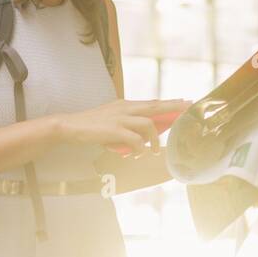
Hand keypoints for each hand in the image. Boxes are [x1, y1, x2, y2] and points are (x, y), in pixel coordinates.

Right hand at [55, 98, 192, 157]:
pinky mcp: (114, 130)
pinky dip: (139, 148)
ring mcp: (120, 118)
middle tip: (188, 108)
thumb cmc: (90, 126)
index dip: (168, 102)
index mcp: (125, 105)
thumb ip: (126, 124)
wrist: (69, 126)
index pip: (151, 102)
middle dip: (173, 107)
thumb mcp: (111, 119)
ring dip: (154, 139)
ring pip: (148, 124)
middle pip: (155, 106)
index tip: (184, 102)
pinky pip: (135, 140)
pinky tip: (138, 154)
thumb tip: (141, 137)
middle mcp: (125, 108)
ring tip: (153, 151)